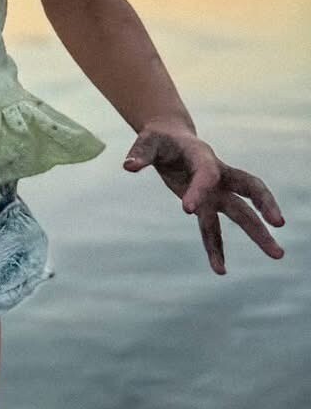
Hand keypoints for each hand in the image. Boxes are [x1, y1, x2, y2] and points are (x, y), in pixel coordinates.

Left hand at [122, 123, 285, 273]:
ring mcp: (215, 191)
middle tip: (279, 224)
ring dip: (258, 233)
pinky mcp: (206, 204)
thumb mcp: (147, 141)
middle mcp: (217, 174)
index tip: (187, 210)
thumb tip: (129, 166)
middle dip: (264, 205)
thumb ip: (140, 153)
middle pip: (249, 189)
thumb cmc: (159, 138)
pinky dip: (216, 248)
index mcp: (203, 156)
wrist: (170, 138)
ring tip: (278, 255)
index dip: (199, 190)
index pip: (207, 174)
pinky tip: (219, 270)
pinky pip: (214, 229)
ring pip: (242, 212)